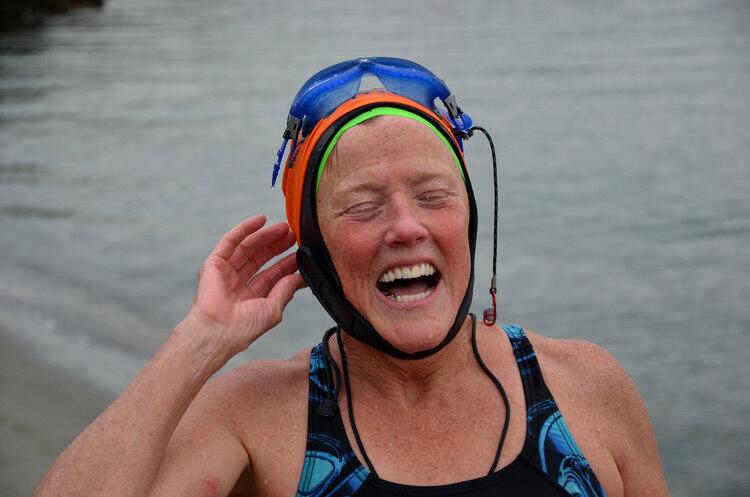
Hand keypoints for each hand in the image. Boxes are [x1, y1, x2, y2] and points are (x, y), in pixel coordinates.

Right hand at [186, 215, 305, 354]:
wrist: (218, 331)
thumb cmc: (243, 328)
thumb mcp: (272, 308)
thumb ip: (286, 290)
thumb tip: (299, 278)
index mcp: (251, 298)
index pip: (272, 276)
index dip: (286, 263)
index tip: (300, 253)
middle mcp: (238, 285)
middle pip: (260, 259)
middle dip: (277, 246)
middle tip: (293, 235)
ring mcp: (225, 273)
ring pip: (247, 248)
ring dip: (265, 235)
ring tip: (284, 227)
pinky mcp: (214, 264)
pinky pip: (230, 241)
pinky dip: (245, 229)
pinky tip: (260, 220)